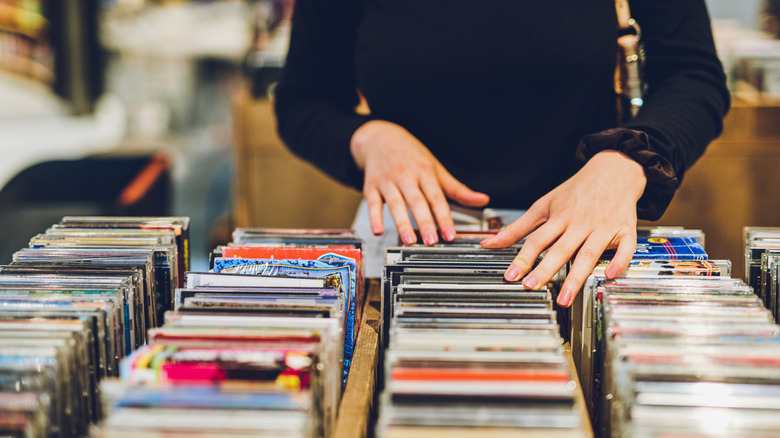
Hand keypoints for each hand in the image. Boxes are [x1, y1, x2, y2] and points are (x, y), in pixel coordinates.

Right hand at [351, 120, 489, 244]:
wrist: (380, 138)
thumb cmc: (411, 156)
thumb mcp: (436, 169)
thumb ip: (457, 189)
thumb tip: (482, 199)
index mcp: (425, 173)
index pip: (437, 198)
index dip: (444, 217)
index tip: (450, 234)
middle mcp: (406, 176)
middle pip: (417, 201)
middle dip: (424, 222)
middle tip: (431, 241)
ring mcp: (387, 181)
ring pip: (395, 203)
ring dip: (401, 222)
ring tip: (409, 240)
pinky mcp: (371, 186)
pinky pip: (372, 202)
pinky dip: (374, 217)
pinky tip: (377, 230)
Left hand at [480, 150, 646, 306]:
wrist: (614, 170)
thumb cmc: (576, 191)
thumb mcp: (543, 205)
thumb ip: (517, 228)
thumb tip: (488, 243)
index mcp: (560, 216)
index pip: (538, 239)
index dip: (523, 258)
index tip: (512, 275)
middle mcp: (580, 223)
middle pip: (562, 249)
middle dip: (546, 269)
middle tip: (532, 286)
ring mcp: (604, 227)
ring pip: (589, 253)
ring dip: (577, 276)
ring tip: (565, 298)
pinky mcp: (625, 230)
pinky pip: (625, 248)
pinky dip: (619, 261)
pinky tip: (608, 276)